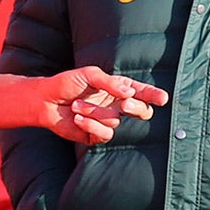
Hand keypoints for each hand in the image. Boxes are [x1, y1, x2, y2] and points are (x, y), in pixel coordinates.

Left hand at [40, 66, 167, 144]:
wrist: (45, 101)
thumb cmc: (66, 84)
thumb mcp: (89, 74)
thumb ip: (110, 82)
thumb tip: (129, 92)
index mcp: (118, 89)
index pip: (141, 92)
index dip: (153, 96)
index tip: (163, 98)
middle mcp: (115, 105)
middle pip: (141, 111)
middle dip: (136, 107)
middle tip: (126, 103)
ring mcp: (106, 121)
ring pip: (115, 120)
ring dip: (96, 112)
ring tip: (77, 105)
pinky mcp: (96, 135)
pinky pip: (104, 134)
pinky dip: (90, 124)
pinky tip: (77, 117)